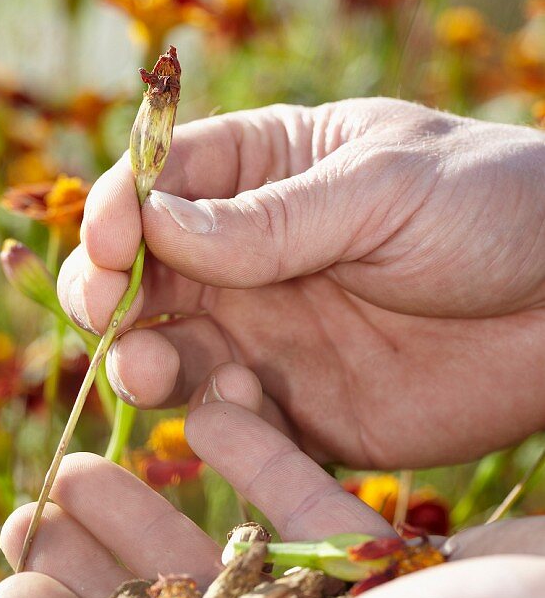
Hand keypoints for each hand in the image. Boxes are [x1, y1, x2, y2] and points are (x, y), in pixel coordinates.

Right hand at [59, 97, 544, 466]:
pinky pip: (231, 425)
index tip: (107, 241)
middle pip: (145, 275)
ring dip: (142, 360)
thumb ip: (270, 219)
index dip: (118, 211)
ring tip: (150, 367)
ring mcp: (271, 338)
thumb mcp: (383, 189)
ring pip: (171, 353)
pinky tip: (235, 404)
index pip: (161, 184)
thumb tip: (153, 224)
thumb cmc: (491, 211)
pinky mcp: (299, 412)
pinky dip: (213, 421)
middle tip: (108, 312)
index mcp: (267, 173)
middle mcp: (251, 259)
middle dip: (109, 293)